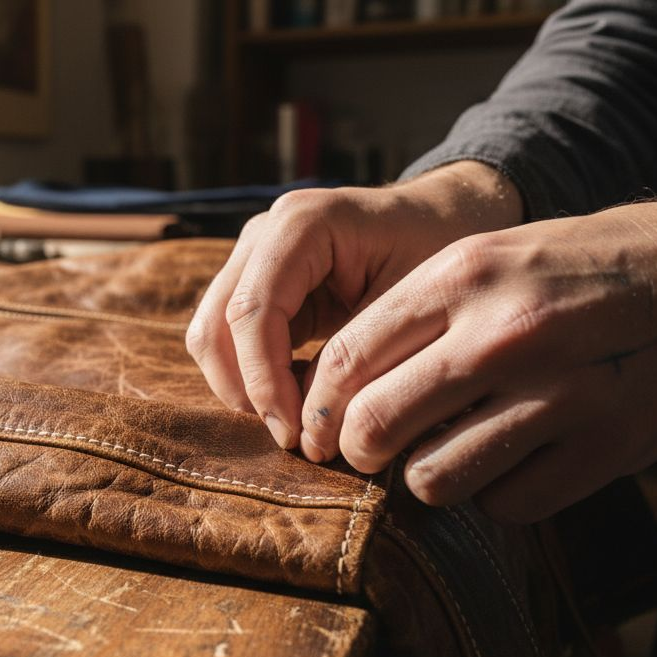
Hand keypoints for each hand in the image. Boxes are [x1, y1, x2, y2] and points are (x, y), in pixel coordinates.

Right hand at [187, 161, 522, 447]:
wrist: (446, 219)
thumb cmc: (440, 250)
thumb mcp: (412, 302)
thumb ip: (356, 356)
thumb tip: (310, 423)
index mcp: (302, 224)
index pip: (253, 311)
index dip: (263, 379)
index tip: (294, 432)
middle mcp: (264, 234)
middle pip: (216, 324)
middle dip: (246, 390)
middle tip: (292, 437)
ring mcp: (253, 258)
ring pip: (211, 336)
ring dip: (243, 388)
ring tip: (295, 421)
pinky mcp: (256, 286)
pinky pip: (230, 341)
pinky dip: (253, 378)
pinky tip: (298, 398)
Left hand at [301, 200, 656, 520]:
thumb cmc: (588, 268)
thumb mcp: (498, 257)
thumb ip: (420, 312)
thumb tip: (337, 386)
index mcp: (465, 275)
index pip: (347, 358)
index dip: (317, 406)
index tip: (317, 428)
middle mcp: (503, 334)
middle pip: (374, 425)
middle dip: (357, 450)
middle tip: (368, 451)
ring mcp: (558, 395)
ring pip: (431, 479)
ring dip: (429, 476)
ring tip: (453, 450)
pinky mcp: (603, 446)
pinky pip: (505, 503)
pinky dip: (500, 493)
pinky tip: (519, 459)